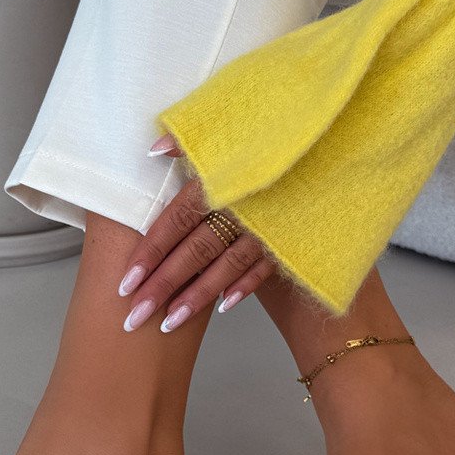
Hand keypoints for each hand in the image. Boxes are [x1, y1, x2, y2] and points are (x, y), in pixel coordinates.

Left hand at [117, 133, 274, 331]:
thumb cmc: (272, 136)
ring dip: (196, 298)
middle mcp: (240, 208)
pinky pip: (264, 268)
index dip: (150, 252)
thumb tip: (153, 151)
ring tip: (167, 324)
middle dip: (162, 286)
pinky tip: (222, 307)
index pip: (176, 221)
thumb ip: (189, 143)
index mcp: (220, 181)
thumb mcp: (231, 131)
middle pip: (194, 252)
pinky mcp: (292, 239)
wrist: (329, 141)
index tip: (125, 282)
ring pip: (226, 268)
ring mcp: (268, 227)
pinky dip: (244, 287)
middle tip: (134, 316)